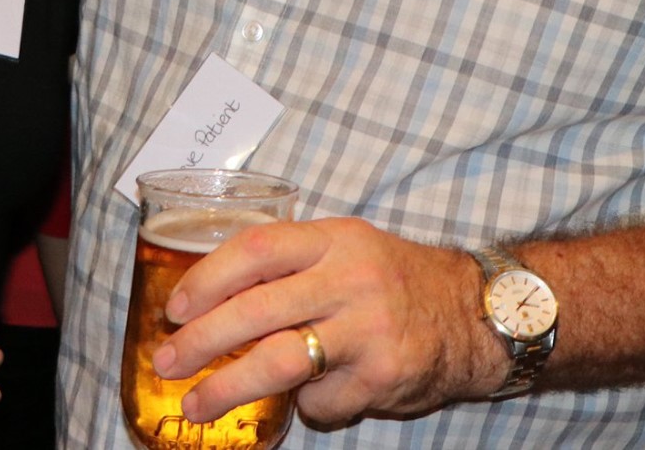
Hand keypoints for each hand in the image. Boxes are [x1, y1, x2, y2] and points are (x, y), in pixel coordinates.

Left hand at [151, 218, 499, 427]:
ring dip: (228, 387)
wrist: (475, 313)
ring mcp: (368, 328)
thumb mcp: (346, 248)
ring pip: (278, 361)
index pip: (255, 249)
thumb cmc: (394, 280)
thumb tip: (211, 298)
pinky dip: (304, 404)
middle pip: (257, 310)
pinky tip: (306, 397)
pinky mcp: (382, 374)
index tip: (176, 307)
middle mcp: (350, 278)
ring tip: (197, 405)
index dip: (208, 278)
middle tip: (169, 361)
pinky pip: (320, 399)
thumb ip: (291, 264)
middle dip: (202, 340)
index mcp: (334, 239)